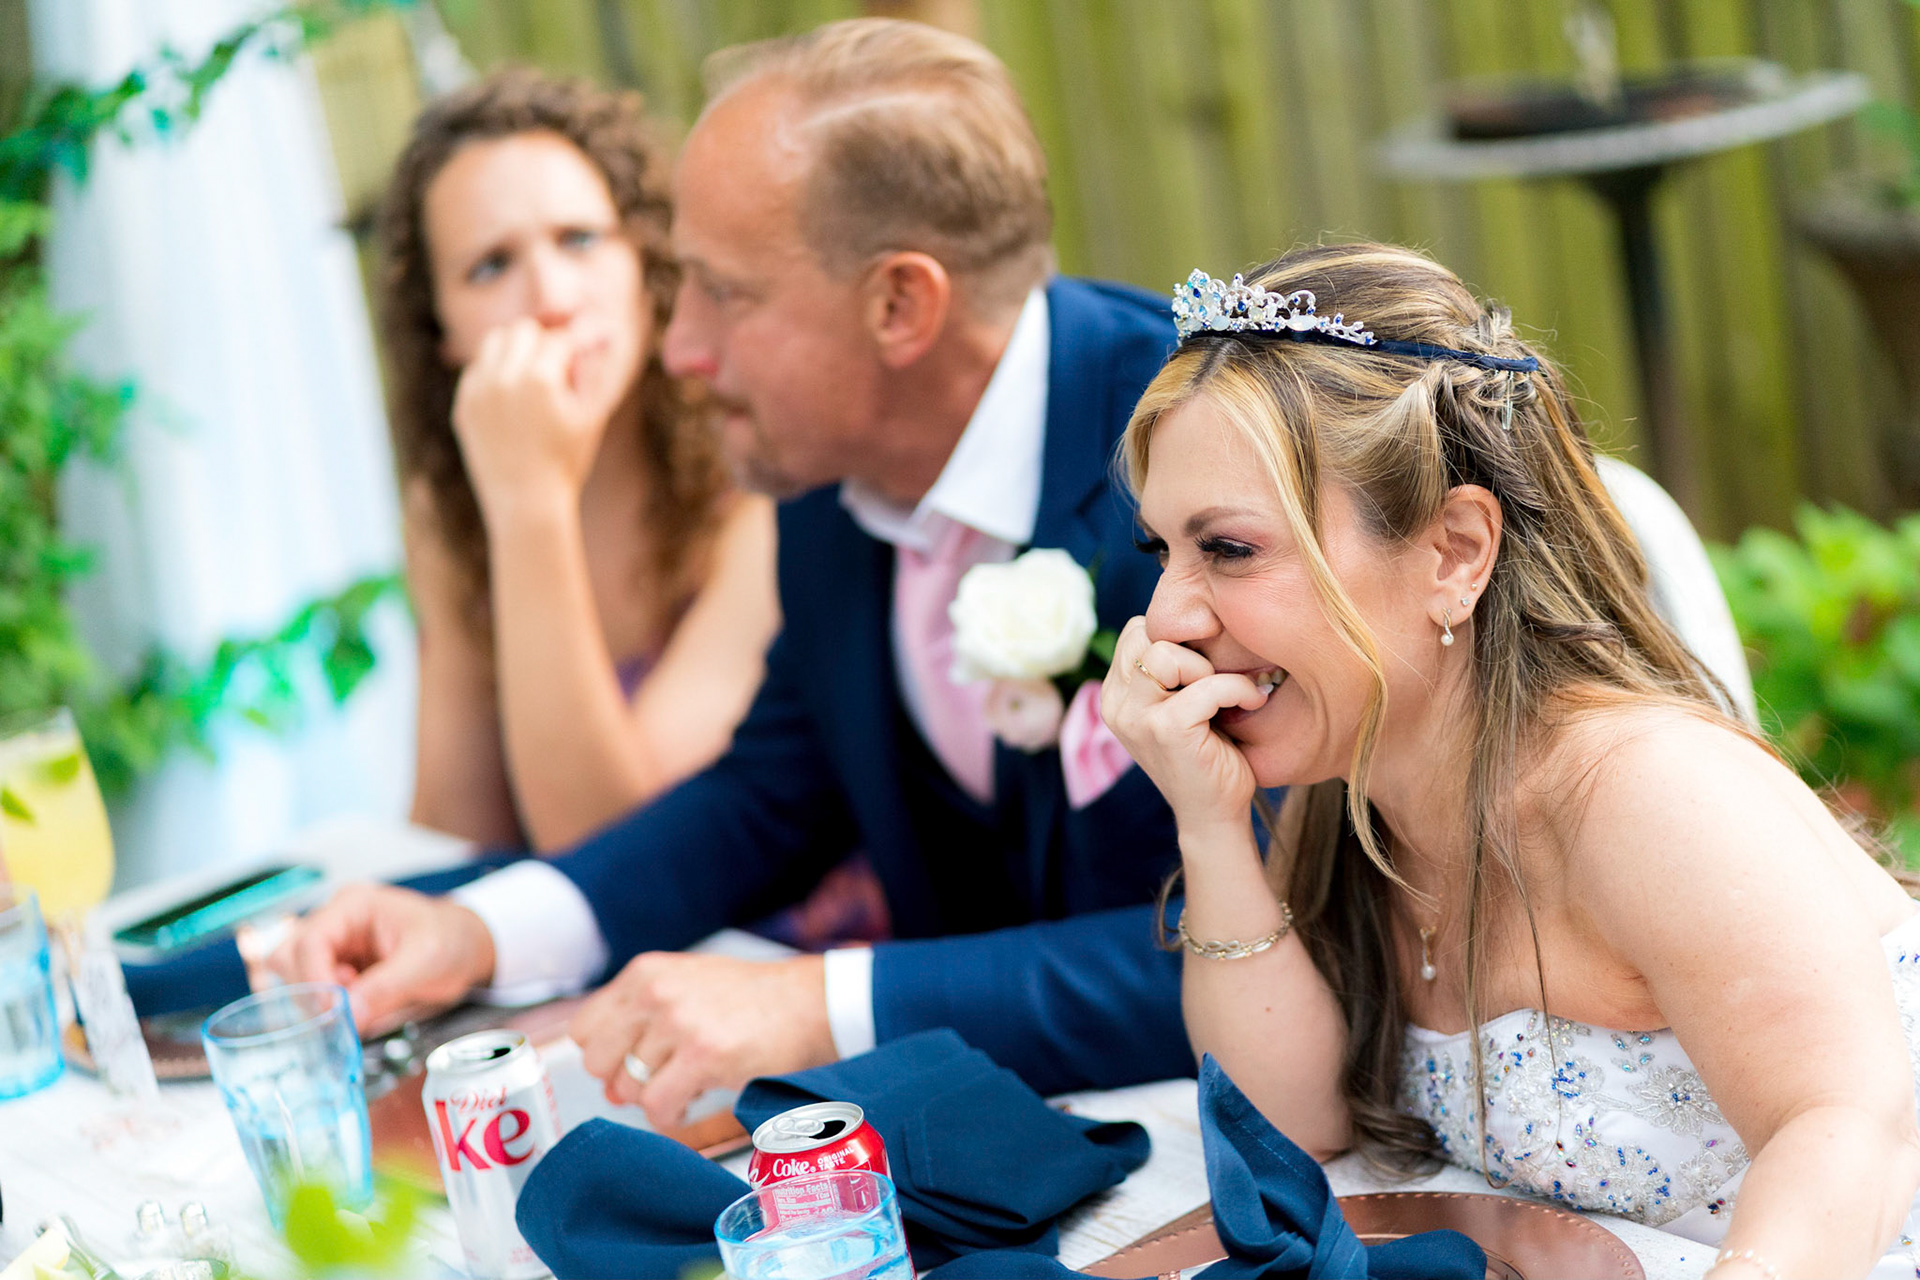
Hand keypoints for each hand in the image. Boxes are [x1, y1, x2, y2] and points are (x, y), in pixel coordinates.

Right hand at [264, 883, 496, 1034]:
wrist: (466, 948)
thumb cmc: (451, 941)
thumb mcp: (427, 963)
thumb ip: (387, 988)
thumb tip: (349, 1017)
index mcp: (354, 906)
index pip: (311, 941)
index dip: (315, 980)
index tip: (332, 1012)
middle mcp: (335, 922)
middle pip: (290, 957)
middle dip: (312, 990)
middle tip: (347, 1010)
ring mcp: (333, 946)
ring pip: (294, 977)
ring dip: (318, 1000)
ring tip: (360, 1002)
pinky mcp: (336, 971)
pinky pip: (313, 993)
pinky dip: (328, 1008)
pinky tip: (359, 1006)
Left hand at [450, 318, 613, 525]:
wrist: (526, 503)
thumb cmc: (567, 461)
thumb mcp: (590, 416)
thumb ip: (594, 370)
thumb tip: (603, 334)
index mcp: (540, 380)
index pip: (559, 339)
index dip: (574, 348)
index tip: (580, 360)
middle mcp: (504, 379)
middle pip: (524, 330)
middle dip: (542, 343)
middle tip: (556, 368)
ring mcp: (479, 391)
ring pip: (495, 342)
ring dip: (515, 350)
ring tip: (532, 378)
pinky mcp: (464, 406)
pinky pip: (477, 369)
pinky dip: (495, 373)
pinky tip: (512, 397)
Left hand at [568, 952, 834, 1129]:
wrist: (806, 1003)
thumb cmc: (748, 1000)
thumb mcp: (686, 989)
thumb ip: (641, 1026)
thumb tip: (610, 1089)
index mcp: (645, 973)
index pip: (583, 1029)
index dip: (605, 1054)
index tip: (632, 1062)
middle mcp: (655, 993)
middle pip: (597, 1063)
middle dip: (624, 1080)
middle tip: (661, 1078)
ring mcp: (679, 1023)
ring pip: (629, 1089)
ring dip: (655, 1098)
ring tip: (687, 1085)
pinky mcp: (704, 1055)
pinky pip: (659, 1107)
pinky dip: (670, 1118)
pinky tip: (692, 1104)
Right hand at [1100, 615, 1266, 836]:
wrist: (1213, 815)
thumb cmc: (1205, 754)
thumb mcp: (1178, 704)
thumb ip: (1170, 669)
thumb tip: (1193, 616)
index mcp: (1114, 696)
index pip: (1136, 632)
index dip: (1175, 639)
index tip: (1205, 667)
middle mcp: (1116, 705)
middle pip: (1145, 635)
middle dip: (1188, 649)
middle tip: (1216, 679)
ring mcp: (1136, 718)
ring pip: (1165, 654)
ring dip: (1207, 668)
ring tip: (1229, 692)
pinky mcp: (1166, 730)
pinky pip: (1206, 685)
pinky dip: (1237, 688)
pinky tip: (1252, 702)